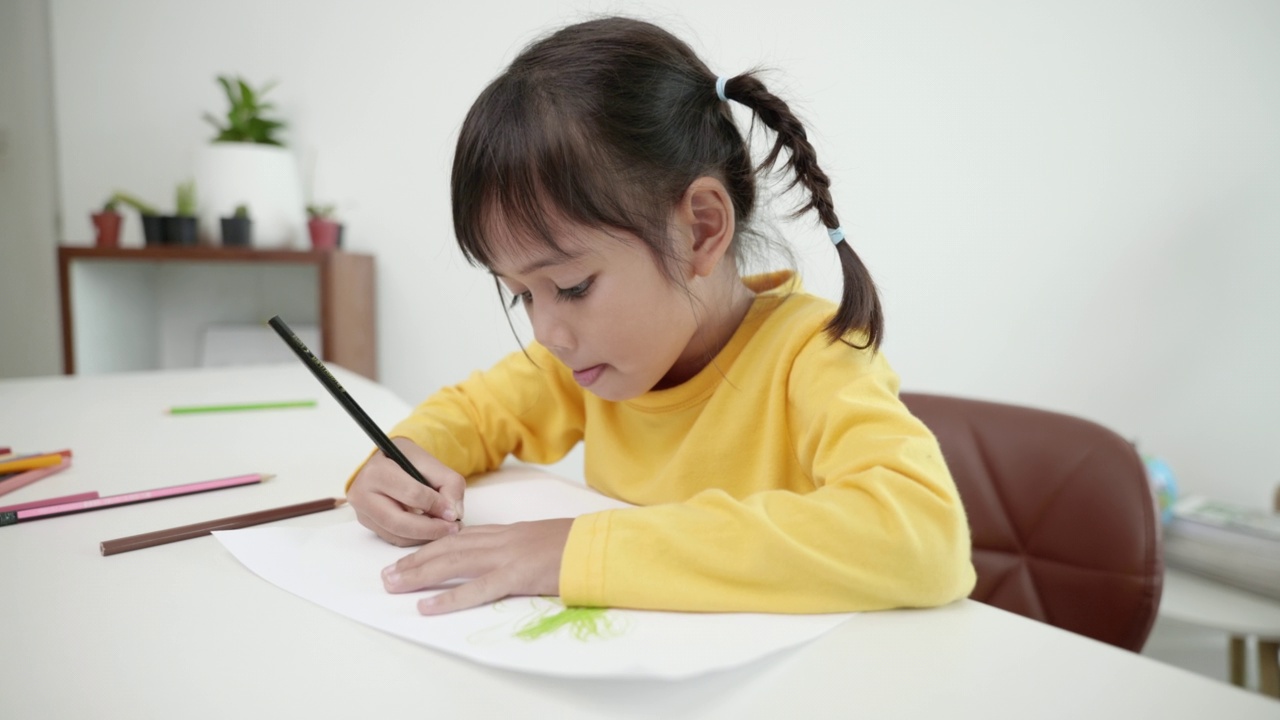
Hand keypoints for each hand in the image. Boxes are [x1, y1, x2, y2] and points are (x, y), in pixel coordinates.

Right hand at [347, 437, 465, 545]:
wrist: (385, 462)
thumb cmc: (406, 460)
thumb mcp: (430, 462)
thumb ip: (449, 483)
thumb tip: (454, 513)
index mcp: (377, 471)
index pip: (411, 494)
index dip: (436, 505)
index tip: (453, 512)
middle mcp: (363, 493)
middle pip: (399, 522)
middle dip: (430, 529)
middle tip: (452, 529)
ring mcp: (363, 512)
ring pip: (397, 535)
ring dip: (425, 537)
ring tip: (445, 530)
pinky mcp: (368, 524)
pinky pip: (394, 539)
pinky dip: (416, 538)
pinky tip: (431, 531)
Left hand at [381, 518, 573, 613]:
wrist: (601, 545)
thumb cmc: (578, 547)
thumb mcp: (542, 541)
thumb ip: (519, 548)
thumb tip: (504, 560)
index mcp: (508, 532)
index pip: (460, 538)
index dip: (431, 547)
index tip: (409, 558)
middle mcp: (501, 540)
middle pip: (448, 548)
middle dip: (415, 560)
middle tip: (388, 574)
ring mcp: (507, 556)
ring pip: (453, 563)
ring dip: (419, 574)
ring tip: (394, 585)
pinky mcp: (517, 575)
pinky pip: (476, 589)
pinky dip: (448, 598)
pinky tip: (426, 606)